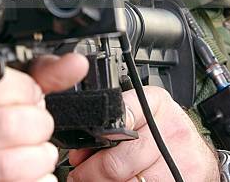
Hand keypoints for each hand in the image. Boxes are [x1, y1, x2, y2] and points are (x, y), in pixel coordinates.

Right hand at [0, 53, 88, 180]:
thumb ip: (37, 75)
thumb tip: (76, 63)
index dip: (27, 91)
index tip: (33, 96)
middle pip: (6, 124)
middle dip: (38, 125)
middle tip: (39, 125)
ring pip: (8, 164)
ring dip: (39, 158)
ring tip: (41, 151)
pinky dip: (33, 181)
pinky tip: (34, 172)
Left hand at [68, 86, 219, 181]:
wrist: (199, 153)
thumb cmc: (164, 130)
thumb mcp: (143, 113)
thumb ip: (113, 124)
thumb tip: (79, 152)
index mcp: (155, 103)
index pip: (121, 116)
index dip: (99, 136)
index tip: (80, 152)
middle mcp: (170, 129)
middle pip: (118, 162)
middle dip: (92, 172)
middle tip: (81, 174)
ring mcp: (180, 159)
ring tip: (97, 180)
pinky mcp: (184, 181)